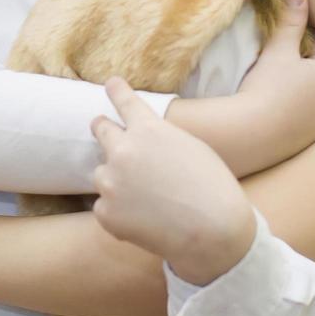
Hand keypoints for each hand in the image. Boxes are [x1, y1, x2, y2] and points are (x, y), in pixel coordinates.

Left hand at [92, 78, 255, 286]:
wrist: (213, 231)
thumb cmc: (212, 187)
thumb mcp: (191, 147)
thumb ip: (160, 139)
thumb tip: (142, 143)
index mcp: (148, 129)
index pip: (125, 100)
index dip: (116, 90)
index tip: (111, 84)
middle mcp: (123, 150)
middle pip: (101, 129)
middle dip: (104, 129)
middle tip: (105, 130)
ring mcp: (111, 182)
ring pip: (102, 174)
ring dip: (115, 180)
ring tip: (144, 198)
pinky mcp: (105, 213)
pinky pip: (104, 207)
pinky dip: (118, 212)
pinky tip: (143, 220)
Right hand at [237, 0, 314, 149]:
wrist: (249, 133)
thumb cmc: (266, 87)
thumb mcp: (278, 49)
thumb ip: (291, 20)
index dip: (301, 39)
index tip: (282, 38)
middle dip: (302, 66)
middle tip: (276, 61)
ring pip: (313, 97)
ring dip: (300, 90)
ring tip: (274, 85)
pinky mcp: (311, 144)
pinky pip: (306, 118)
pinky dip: (295, 111)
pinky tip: (276, 108)